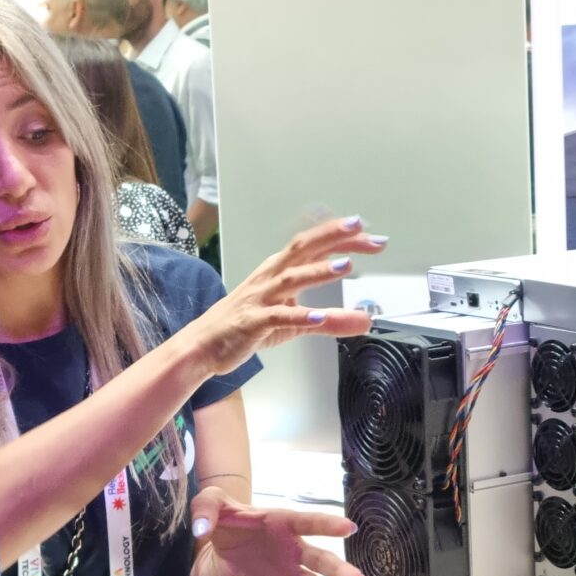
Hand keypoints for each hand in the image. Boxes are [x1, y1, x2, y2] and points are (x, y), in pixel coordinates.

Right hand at [174, 216, 387, 378]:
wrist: (205, 344)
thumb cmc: (248, 325)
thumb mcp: (297, 322)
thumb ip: (333, 320)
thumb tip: (366, 320)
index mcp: (280, 270)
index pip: (313, 246)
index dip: (340, 237)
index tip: (370, 234)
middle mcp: (270, 277)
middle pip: (303, 249)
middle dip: (332, 237)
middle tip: (362, 231)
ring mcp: (261, 298)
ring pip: (292, 278)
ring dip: (319, 270)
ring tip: (346, 265)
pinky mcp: (253, 322)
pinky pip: (278, 317)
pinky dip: (300, 316)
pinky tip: (319, 317)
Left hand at [191, 487, 363, 575]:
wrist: (221, 547)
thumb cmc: (224, 519)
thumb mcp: (210, 504)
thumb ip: (206, 508)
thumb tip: (202, 527)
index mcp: (282, 522)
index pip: (308, 522)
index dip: (328, 525)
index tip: (349, 528)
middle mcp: (293, 548)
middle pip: (320, 559)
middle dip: (339, 570)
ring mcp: (288, 572)